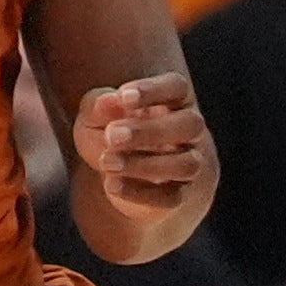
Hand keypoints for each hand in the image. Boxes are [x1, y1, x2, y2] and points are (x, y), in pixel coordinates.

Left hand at [71, 75, 212, 219]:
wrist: (122, 180)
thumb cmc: (110, 135)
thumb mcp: (94, 117)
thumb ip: (99, 106)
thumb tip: (109, 102)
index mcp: (174, 100)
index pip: (177, 87)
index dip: (154, 90)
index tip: (124, 97)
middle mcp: (189, 131)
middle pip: (190, 124)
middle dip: (150, 130)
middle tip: (112, 135)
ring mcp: (189, 164)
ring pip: (187, 165)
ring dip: (146, 164)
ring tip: (107, 162)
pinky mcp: (179, 196)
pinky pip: (170, 198)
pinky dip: (140, 193)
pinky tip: (112, 185)